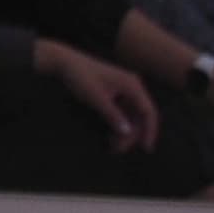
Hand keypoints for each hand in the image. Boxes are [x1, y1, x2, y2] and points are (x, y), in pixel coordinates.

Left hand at [37, 40, 159, 148]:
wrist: (65, 62)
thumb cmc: (80, 76)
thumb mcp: (97, 99)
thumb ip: (113, 116)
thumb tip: (127, 133)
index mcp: (132, 85)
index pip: (148, 111)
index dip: (149, 131)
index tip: (145, 148)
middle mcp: (132, 86)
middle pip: (140, 116)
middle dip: (132, 135)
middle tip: (119, 150)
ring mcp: (124, 89)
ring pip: (132, 116)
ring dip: (125, 132)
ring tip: (113, 146)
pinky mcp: (117, 92)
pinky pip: (123, 112)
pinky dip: (118, 124)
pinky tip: (111, 135)